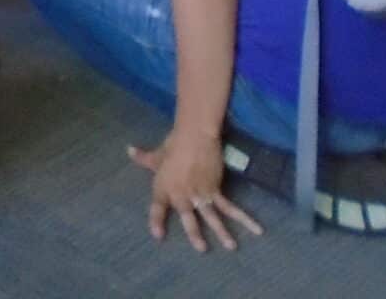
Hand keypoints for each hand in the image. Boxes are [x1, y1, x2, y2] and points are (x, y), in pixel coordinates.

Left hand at [129, 128, 261, 251]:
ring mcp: (200, 194)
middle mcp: (181, 195)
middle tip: (202, 249)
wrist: (194, 136)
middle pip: (188, 218)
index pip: (157, 208)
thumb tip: (129, 150)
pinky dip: (244, 218)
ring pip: (211, 217)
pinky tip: (256, 228)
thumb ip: (143, 158)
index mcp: (163, 188)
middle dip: (195, 234)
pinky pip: (229, 207)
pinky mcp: (215, 190)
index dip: (156, 221)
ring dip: (222, 232)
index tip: (157, 236)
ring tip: (231, 246)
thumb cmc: (173, 145)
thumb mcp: (157, 155)